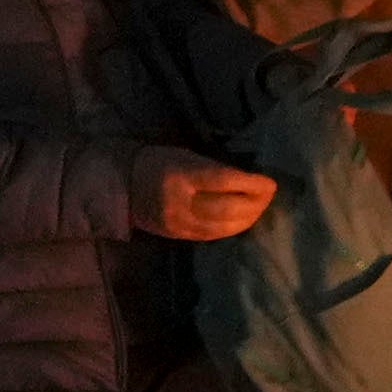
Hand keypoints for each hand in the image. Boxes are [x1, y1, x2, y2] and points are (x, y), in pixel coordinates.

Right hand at [138, 150, 275, 238]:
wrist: (120, 184)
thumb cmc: (157, 163)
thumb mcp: (184, 156)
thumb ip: (215, 169)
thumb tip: (250, 181)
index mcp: (180, 176)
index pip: (224, 181)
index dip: (252, 184)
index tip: (271, 183)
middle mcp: (179, 202)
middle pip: (228, 208)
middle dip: (256, 203)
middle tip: (269, 195)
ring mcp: (178, 223)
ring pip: (224, 226)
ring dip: (249, 218)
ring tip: (260, 207)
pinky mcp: (178, 235)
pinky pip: (213, 235)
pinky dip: (233, 228)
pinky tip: (243, 220)